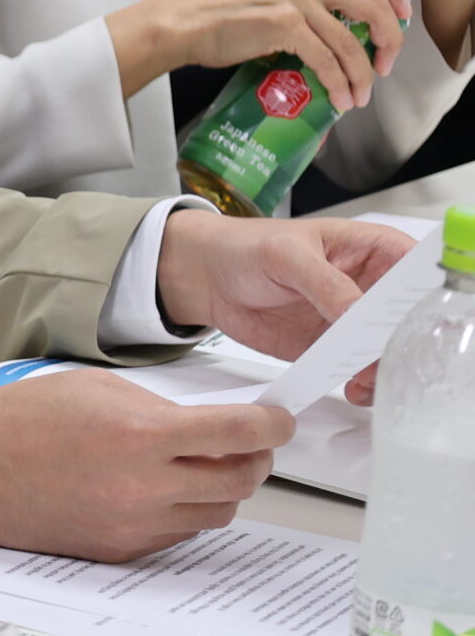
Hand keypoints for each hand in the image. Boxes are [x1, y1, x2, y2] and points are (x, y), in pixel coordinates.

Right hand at [0, 370, 285, 559]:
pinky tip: (158, 488)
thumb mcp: (94, 387)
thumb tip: (201, 423)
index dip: (270, 425)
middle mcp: (144, 486)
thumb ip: (155, 407)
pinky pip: (178, 533)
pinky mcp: (121, 550)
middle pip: (239, 481)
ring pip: (215, 513)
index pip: (238, 434)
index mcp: (139, 435)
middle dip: (254, 458)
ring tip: (197, 465)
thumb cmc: (18, 422)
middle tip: (248, 443)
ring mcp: (135, 524)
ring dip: (219, 487)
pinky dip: (181, 510)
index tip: (277, 420)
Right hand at [107, 0, 407, 109]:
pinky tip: (338, 97)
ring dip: (362, 74)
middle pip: (374, 1)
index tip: (399, 13)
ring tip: (359, 95)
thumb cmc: (219, 12)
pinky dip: (339, 83)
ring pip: (352, 41)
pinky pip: (327, 60)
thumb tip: (337, 28)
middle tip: (385, 61)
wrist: (182, 23)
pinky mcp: (283, 24)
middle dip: (391, 38)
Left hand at [154, 211, 415, 402]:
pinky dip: (365, 384)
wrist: (206, 276)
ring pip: (392, 351)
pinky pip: (362, 370)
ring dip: (389, 369)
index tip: (422, 323)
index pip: (421, 273)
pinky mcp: (335, 348)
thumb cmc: (245, 246)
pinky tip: (356, 389)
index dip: (429, 298)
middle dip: (411, 343)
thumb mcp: (286, 255)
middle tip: (398, 361)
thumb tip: (358, 313)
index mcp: (374, 249)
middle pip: (413, 319)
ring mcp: (355, 321)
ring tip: (371, 380)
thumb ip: (325, 284)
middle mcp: (372, 287)